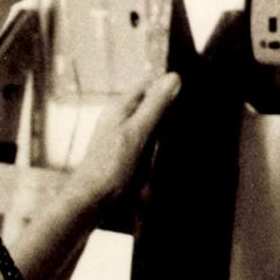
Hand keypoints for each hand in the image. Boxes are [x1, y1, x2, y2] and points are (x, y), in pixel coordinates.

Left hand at [68, 72, 181, 208]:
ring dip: (164, 130)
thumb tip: (174, 77)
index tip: (188, 94)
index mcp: (120, 106)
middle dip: (168, 108)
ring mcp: (122, 136)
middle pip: (150, 102)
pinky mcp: (126, 154)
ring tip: (178, 138)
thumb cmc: (111, 167)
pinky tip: (165, 155)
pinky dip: (158, 146)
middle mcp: (120, 117)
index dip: (167, 85)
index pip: (148, 82)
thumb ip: (154, 106)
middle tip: (187, 118)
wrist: (91, 202)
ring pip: (151, 123)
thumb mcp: (137, 133)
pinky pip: (148, 142)